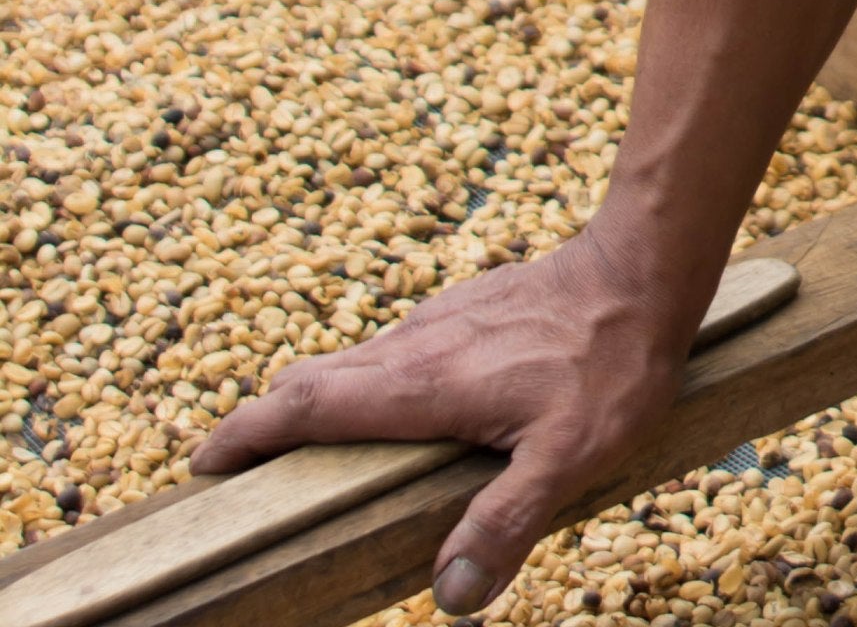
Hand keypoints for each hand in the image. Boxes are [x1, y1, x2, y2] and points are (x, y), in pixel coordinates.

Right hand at [193, 218, 701, 615]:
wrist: (649, 266)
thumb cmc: (613, 361)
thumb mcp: (571, 456)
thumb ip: (505, 522)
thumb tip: (448, 596)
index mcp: (422, 384)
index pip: (308, 404)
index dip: (248, 433)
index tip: (203, 464)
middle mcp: (417, 345)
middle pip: (315, 381)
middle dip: (265, 423)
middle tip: (233, 472)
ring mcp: (443, 320)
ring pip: (356, 361)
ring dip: (316, 402)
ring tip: (302, 455)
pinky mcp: (469, 307)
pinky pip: (396, 348)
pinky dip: (365, 381)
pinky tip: (391, 411)